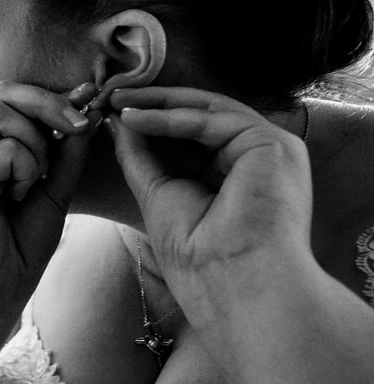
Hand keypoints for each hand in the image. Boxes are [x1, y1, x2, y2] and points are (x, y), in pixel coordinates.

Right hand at [0, 81, 101, 302]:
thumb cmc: (19, 242)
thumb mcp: (54, 186)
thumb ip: (67, 149)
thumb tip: (89, 105)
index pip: (10, 91)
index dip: (51, 94)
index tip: (89, 106)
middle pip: (3, 93)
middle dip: (50, 107)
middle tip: (77, 130)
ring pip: (2, 116)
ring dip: (34, 146)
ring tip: (31, 182)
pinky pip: (3, 151)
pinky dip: (24, 172)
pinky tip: (15, 198)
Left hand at [108, 86, 312, 320]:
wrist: (233, 287)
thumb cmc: (201, 261)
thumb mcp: (159, 196)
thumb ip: (142, 158)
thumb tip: (119, 122)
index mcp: (239, 175)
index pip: (194, 135)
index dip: (154, 122)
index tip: (113, 114)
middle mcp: (260, 159)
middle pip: (202, 116)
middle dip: (154, 104)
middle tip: (111, 96)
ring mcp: (270, 150)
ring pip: (208, 111)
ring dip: (158, 104)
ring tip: (116, 101)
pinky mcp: (272, 145)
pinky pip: (213, 120)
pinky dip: (171, 117)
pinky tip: (134, 118)